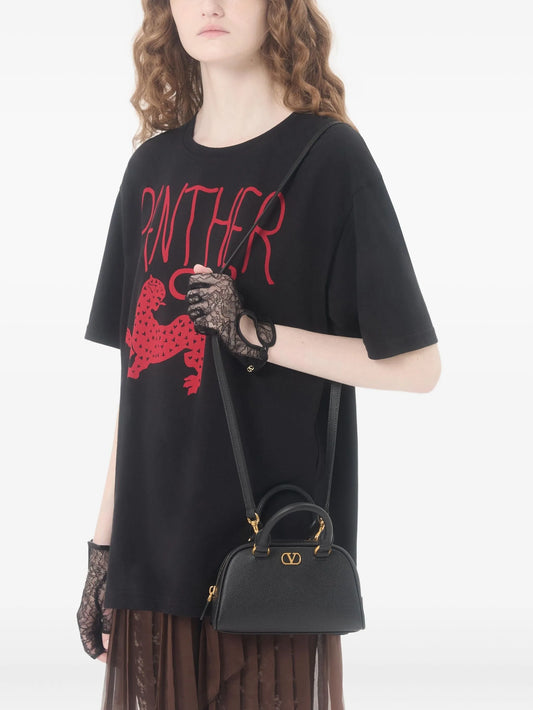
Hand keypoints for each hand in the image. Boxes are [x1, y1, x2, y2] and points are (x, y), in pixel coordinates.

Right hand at [76, 540, 113, 661]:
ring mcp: (92, 609)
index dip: (101, 655)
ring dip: (110, 636)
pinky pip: (103, 620)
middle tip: (121, 652)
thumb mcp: (109, 605)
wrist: (105, 558)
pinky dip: (112, 626)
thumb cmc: (105, 580)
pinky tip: (123, 625)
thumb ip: (109, 624)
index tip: (112, 660)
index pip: (89, 645)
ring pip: (100, 630)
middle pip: (94, 639)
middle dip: (107, 647)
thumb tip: (110, 642)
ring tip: (124, 640)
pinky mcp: (99, 602)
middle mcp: (86, 615)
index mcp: (85, 619)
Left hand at [186, 264, 275, 372]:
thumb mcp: (225, 287)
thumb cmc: (233, 308)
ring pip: (191, 310)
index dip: (193, 288)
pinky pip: (196, 323)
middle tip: (204, 308)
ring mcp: (214, 306)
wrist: (244, 328)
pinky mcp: (212, 320)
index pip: (193, 280)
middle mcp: (217, 291)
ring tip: (207, 316)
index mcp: (220, 281)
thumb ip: (209, 276)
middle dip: (194, 303)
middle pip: (190, 296)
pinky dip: (201, 327)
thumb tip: (196, 266)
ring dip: (197, 316)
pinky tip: (209, 325)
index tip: (198, 294)